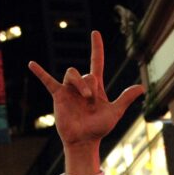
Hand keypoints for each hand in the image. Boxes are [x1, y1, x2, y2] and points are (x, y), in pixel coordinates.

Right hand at [28, 31, 144, 174]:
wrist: (84, 140)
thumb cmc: (99, 128)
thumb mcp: (115, 112)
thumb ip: (126, 98)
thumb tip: (142, 87)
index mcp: (96, 87)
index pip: (96, 61)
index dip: (96, 47)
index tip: (95, 33)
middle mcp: (82, 86)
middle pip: (85, 72)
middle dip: (90, 84)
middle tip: (91, 100)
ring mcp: (69, 90)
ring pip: (72, 74)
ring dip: (79, 83)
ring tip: (85, 97)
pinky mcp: (58, 96)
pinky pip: (48, 81)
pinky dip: (40, 72)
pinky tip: (31, 64)